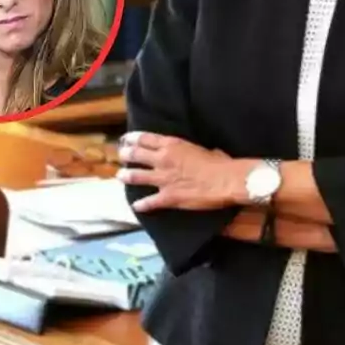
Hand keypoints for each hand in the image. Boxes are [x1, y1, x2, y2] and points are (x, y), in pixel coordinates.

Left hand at [116, 131, 242, 212]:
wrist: (225, 180)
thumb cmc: (219, 162)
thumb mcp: (203, 149)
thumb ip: (192, 151)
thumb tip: (198, 154)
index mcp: (172, 145)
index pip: (146, 139)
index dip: (133, 139)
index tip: (126, 139)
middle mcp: (163, 160)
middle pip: (137, 155)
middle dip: (126, 155)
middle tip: (121, 155)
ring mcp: (163, 179)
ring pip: (137, 176)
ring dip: (126, 176)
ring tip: (120, 176)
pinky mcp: (167, 197)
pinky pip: (149, 201)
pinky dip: (141, 204)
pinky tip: (135, 206)